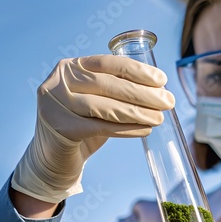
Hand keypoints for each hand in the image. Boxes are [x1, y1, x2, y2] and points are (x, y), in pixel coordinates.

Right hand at [12, 55, 174, 202]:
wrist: (52, 158)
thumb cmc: (81, 126)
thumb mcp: (96, 101)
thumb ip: (117, 90)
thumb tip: (159, 90)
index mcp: (70, 67)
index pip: (108, 63)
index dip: (137, 70)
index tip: (162, 79)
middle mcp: (59, 81)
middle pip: (108, 84)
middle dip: (143, 93)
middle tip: (168, 102)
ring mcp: (55, 105)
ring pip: (104, 106)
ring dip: (137, 112)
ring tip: (159, 118)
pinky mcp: (60, 128)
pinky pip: (100, 127)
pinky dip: (126, 129)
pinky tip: (144, 130)